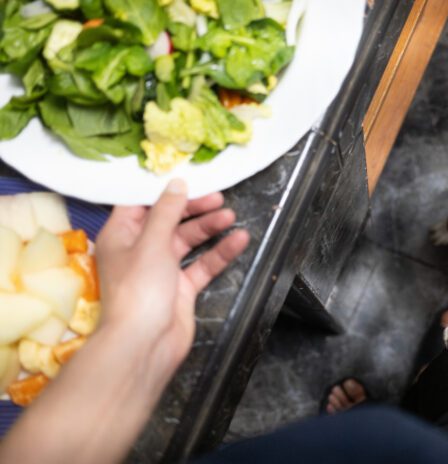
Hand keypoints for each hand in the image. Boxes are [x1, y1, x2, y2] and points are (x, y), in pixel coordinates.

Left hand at [96, 179, 248, 375]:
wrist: (144, 344)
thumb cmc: (139, 289)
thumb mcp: (151, 242)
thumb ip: (167, 211)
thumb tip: (177, 183)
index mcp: (121, 235)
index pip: (140, 204)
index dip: (163, 192)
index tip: (189, 180)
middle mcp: (140, 250)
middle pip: (169, 221)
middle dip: (193, 209)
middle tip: (219, 198)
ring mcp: (162, 270)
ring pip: (188, 241)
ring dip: (209, 228)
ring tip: (231, 216)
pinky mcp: (181, 288)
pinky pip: (202, 264)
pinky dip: (219, 253)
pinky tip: (239, 241)